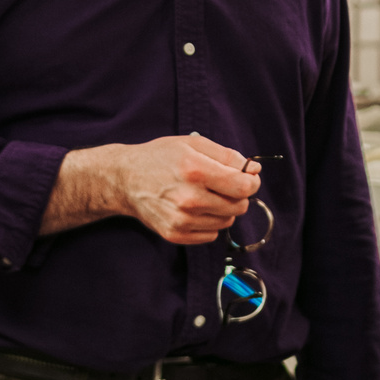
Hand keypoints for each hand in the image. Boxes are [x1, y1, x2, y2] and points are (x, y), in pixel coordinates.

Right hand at [41, 133, 258, 242]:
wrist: (125, 179)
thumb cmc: (161, 158)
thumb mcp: (194, 144)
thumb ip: (227, 155)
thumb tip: (254, 170)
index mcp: (195, 170)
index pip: (243, 186)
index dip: (251, 182)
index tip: (248, 178)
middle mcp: (188, 198)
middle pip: (238, 206)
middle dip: (237, 195)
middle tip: (223, 185)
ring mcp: (181, 219)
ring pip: (226, 221)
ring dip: (223, 209)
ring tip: (205, 195)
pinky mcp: (175, 234)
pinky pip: (211, 235)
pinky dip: (209, 222)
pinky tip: (195, 208)